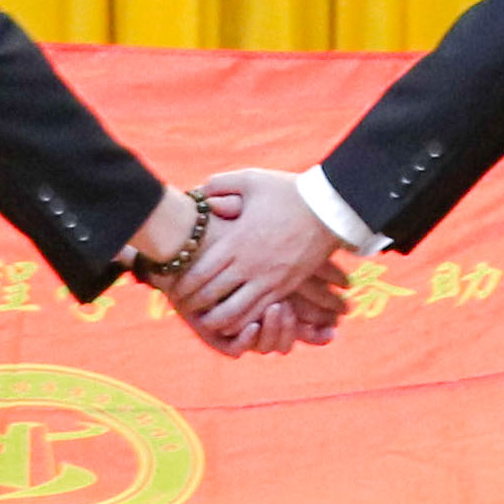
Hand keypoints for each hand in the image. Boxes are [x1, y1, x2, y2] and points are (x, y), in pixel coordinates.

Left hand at [175, 169, 352, 347]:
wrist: (329, 209)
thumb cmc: (289, 192)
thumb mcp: (251, 180)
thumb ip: (220, 185)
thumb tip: (200, 195)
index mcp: (238, 240)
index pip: (201, 272)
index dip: (184, 285)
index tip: (173, 289)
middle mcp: (250, 264)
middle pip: (213, 295)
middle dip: (194, 305)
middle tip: (182, 307)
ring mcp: (269, 279)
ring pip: (236, 312)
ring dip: (218, 320)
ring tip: (206, 322)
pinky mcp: (285, 286)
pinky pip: (260, 312)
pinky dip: (245, 321)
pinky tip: (236, 323)